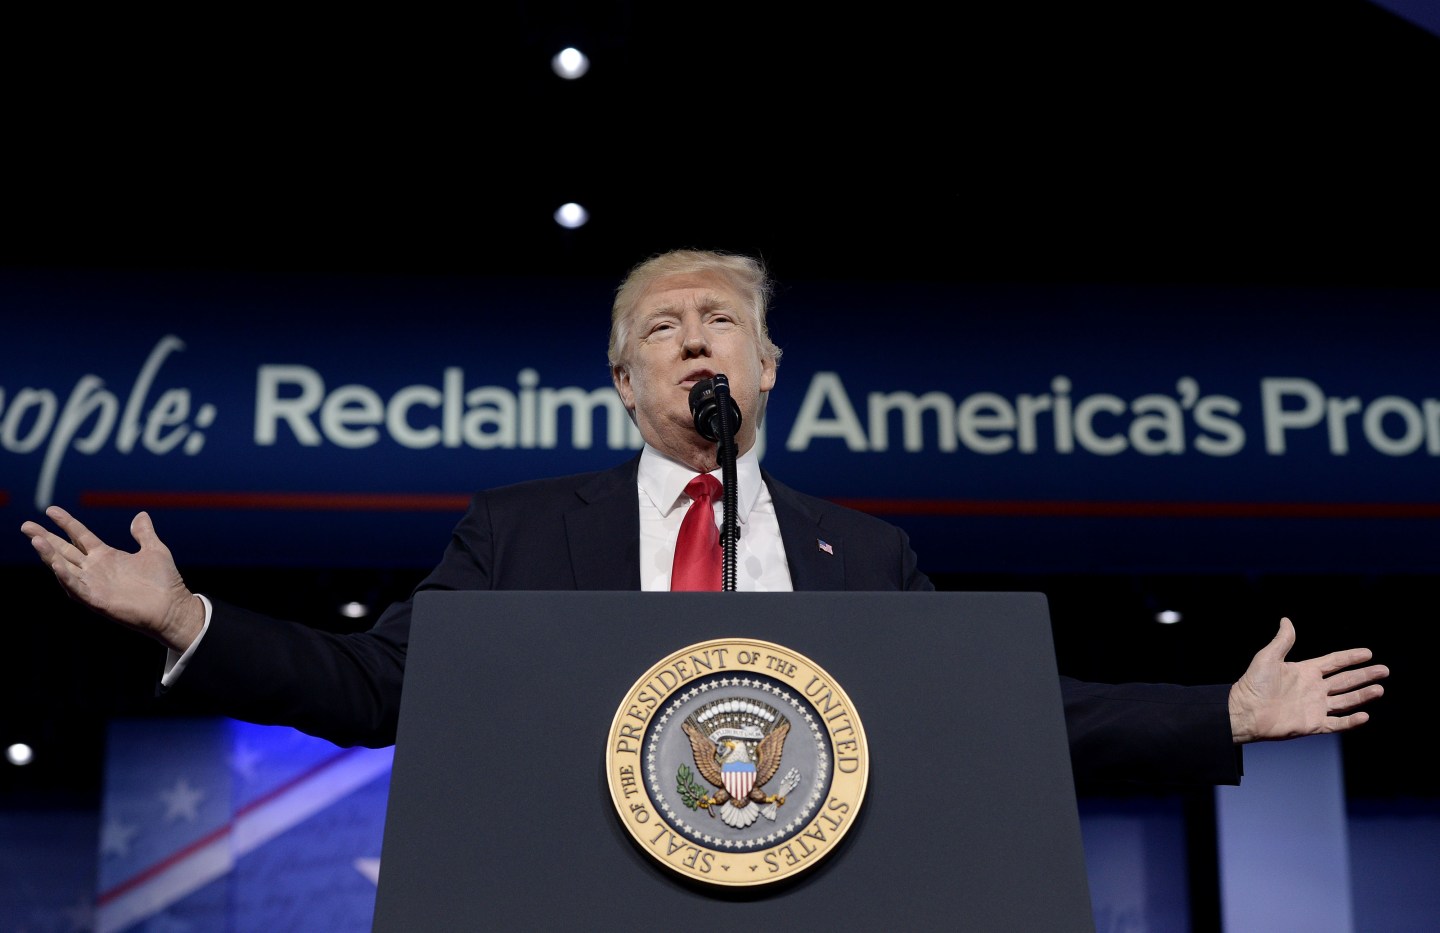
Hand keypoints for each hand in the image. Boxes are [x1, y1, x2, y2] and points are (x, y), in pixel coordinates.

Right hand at [20, 506, 204, 652]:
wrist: (173, 607)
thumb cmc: (164, 582)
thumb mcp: (154, 550)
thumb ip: (143, 534)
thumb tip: (141, 515)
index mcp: (106, 556)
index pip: (80, 536)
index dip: (66, 523)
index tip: (51, 510)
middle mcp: (96, 569)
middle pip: (65, 550)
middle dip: (45, 538)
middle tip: (26, 525)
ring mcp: (94, 584)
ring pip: (65, 567)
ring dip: (49, 555)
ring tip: (36, 540)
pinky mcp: (96, 599)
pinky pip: (76, 587)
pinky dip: (65, 576)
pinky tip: (55, 565)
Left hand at [1228, 617, 1388, 743]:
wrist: (1245, 711)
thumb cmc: (1253, 684)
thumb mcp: (1268, 657)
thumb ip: (1282, 641)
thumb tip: (1286, 620)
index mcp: (1305, 671)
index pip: (1334, 662)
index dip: (1350, 657)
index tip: (1368, 652)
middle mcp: (1313, 689)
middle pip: (1345, 680)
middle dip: (1364, 675)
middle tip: (1384, 670)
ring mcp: (1315, 707)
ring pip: (1346, 700)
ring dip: (1362, 695)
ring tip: (1379, 689)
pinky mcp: (1313, 724)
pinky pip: (1337, 723)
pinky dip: (1351, 721)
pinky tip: (1364, 715)